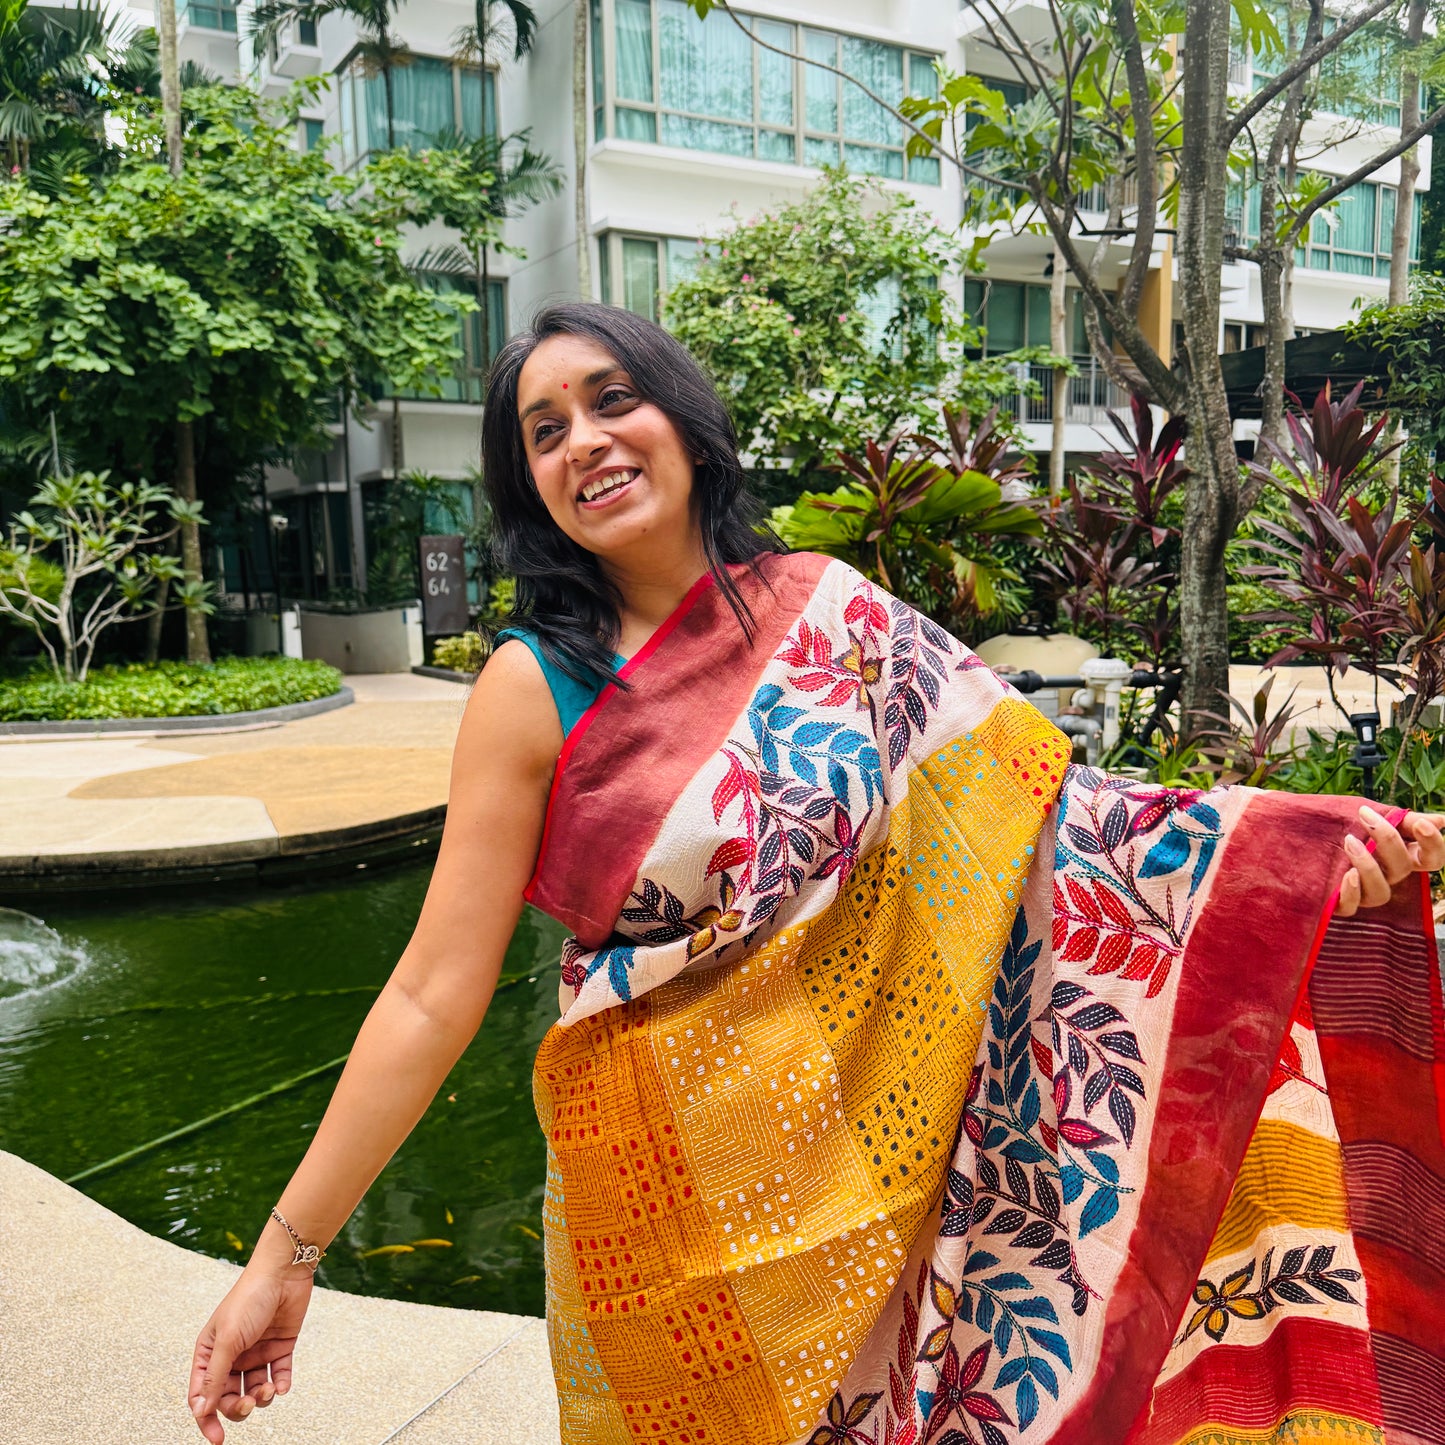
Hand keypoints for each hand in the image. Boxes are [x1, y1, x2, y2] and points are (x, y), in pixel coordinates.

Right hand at [188, 1253, 314, 1443]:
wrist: (284, 1271)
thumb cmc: (249, 1299)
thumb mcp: (228, 1340)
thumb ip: (216, 1377)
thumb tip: (202, 1412)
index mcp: (209, 1352)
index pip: (202, 1394)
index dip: (207, 1418)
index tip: (217, 1438)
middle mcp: (232, 1355)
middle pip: (229, 1397)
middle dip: (238, 1407)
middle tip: (249, 1404)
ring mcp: (256, 1352)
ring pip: (255, 1390)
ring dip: (261, 1396)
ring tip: (268, 1389)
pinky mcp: (280, 1347)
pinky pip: (279, 1376)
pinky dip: (280, 1385)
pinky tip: (281, 1385)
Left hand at [1335, 806, 1444, 916]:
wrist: (1295, 828)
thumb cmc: (1338, 820)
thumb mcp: (1369, 813)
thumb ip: (1402, 819)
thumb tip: (1442, 820)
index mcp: (1399, 854)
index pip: (1432, 859)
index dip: (1434, 845)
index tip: (1421, 824)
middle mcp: (1386, 875)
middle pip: (1403, 868)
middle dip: (1388, 840)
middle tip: (1365, 816)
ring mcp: (1364, 891)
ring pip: (1380, 892)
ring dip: (1367, 866)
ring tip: (1349, 842)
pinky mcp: (1338, 901)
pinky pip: (1351, 908)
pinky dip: (1352, 893)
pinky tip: (1346, 874)